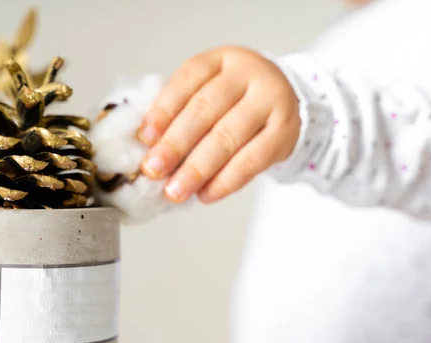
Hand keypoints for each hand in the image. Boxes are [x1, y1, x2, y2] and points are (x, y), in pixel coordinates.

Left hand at [138, 46, 300, 203]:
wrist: (286, 100)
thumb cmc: (234, 101)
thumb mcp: (209, 92)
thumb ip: (180, 113)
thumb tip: (149, 149)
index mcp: (220, 59)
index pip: (188, 80)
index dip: (163, 109)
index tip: (144, 138)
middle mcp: (248, 73)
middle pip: (206, 109)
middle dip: (175, 144)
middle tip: (153, 170)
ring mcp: (270, 100)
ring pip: (228, 136)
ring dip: (198, 169)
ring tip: (176, 191)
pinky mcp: (285, 131)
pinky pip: (253, 160)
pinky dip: (226, 181)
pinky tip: (206, 195)